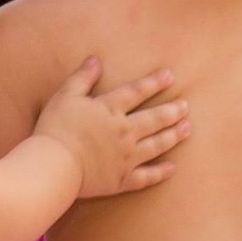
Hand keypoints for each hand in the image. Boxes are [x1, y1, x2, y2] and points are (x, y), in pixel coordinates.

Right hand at [35, 62, 188, 199]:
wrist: (54, 165)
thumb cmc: (55, 129)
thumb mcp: (65, 96)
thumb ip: (81, 78)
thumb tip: (95, 60)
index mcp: (110, 110)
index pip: (136, 92)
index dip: (154, 83)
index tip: (170, 76)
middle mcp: (124, 132)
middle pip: (154, 119)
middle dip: (172, 111)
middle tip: (185, 106)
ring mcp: (126, 157)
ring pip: (156, 145)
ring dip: (173, 136)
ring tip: (187, 129)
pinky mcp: (121, 180)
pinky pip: (146, 176)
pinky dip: (160, 172)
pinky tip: (172, 168)